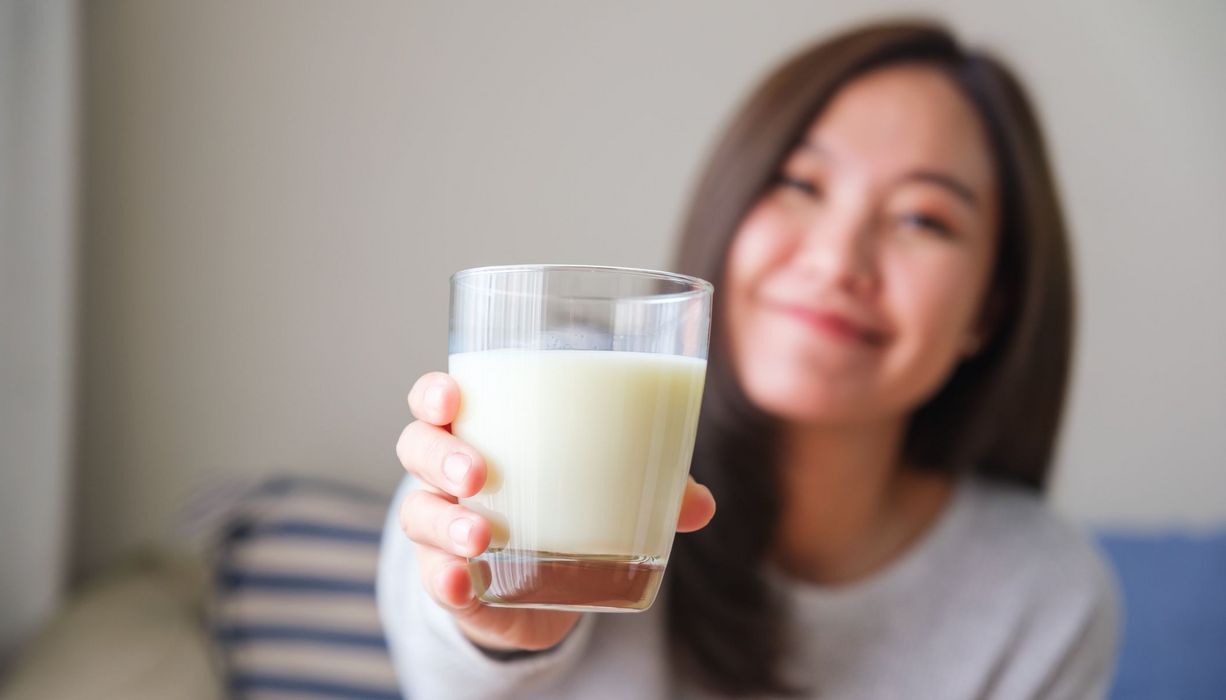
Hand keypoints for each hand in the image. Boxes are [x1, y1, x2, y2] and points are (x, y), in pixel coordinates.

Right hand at [395, 371, 716, 651]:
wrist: (543, 588)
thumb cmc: (568, 505)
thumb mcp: (611, 488)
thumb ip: (653, 488)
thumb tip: (701, 505)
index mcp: (482, 430)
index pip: (437, 398)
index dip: (436, 392)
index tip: (454, 395)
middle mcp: (447, 474)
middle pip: (416, 446)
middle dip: (440, 454)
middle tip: (477, 472)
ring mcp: (441, 526)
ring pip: (417, 510)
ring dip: (443, 520)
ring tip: (479, 537)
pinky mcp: (448, 578)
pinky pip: (430, 575)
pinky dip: (442, 578)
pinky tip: (461, 583)